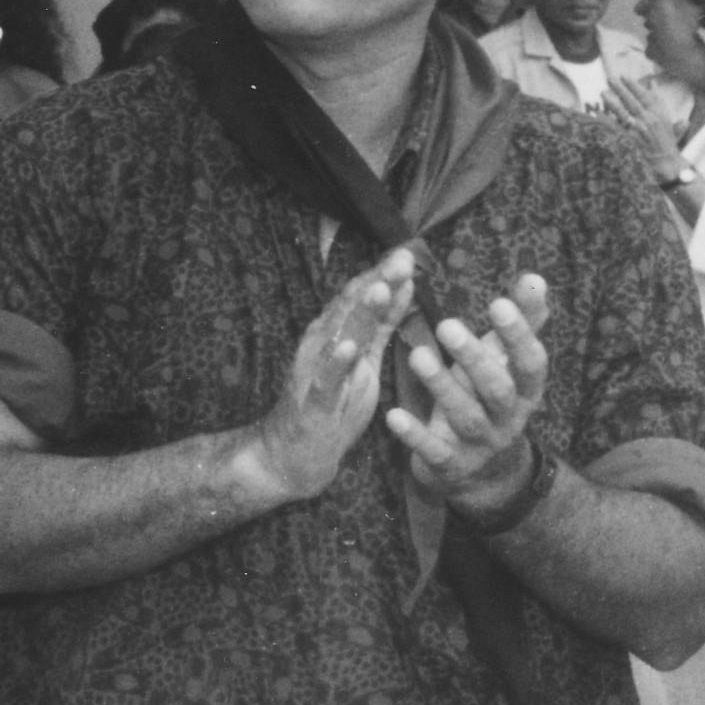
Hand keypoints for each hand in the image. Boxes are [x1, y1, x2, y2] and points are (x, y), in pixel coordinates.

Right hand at [240, 248, 415, 503]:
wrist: (294, 452)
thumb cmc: (334, 404)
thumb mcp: (364, 360)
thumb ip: (380, 325)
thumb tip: (404, 286)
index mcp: (337, 333)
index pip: (362, 296)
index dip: (384, 274)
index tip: (409, 252)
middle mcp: (322, 344)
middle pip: (351, 306)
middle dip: (377, 281)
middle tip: (402, 259)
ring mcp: (315, 370)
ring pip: (339, 335)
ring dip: (358, 311)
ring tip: (380, 288)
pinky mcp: (314, 401)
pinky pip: (326, 379)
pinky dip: (336, 362)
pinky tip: (349, 347)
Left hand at [385, 275, 551, 513]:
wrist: (481, 472)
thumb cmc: (489, 398)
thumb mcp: (504, 363)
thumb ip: (521, 323)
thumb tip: (535, 277)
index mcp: (525, 391)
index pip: (531, 363)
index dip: (519, 335)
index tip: (499, 302)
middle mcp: (508, 419)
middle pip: (498, 389)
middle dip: (475, 358)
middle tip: (446, 324)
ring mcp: (480, 444)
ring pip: (466, 417)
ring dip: (442, 387)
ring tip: (417, 355)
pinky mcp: (451, 465)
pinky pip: (434, 451)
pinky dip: (415, 434)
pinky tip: (393, 415)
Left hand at [604, 75, 683, 181]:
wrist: (667, 164)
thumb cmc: (667, 142)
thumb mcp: (668, 119)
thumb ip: (659, 101)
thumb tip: (653, 83)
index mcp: (659, 115)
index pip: (645, 96)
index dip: (634, 85)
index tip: (624, 76)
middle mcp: (650, 121)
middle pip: (633, 101)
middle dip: (621, 89)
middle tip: (610, 78)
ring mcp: (639, 131)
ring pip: (624, 113)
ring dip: (612, 103)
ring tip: (602, 94)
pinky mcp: (630, 141)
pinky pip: (615, 129)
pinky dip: (606, 121)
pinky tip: (597, 115)